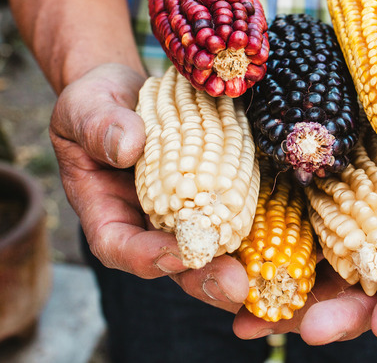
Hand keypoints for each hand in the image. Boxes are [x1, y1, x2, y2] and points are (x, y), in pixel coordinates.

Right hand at [50, 63, 249, 311]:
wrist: (134, 92)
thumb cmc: (98, 102)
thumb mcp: (87, 107)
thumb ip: (99, 126)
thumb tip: (127, 145)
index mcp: (106, 212)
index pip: (119, 246)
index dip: (147, 256)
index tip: (179, 251)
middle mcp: (148, 225)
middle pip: (173, 264)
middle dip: (205, 278)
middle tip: (236, 285)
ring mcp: (184, 218)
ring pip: (211, 254)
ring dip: (239, 268)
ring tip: (266, 276)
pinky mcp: (216, 201)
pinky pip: (236, 222)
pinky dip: (261, 235)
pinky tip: (289, 242)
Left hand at [232, 121, 376, 343]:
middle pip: (366, 290)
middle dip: (338, 313)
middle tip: (307, 329)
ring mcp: (353, 225)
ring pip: (319, 271)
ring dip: (286, 298)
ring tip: (247, 319)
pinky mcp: (319, 200)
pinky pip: (289, 228)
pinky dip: (261, 248)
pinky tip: (226, 266)